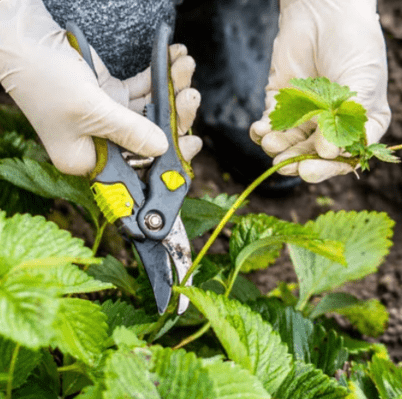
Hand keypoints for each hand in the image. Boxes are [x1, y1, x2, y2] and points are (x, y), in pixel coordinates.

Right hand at [0, 0, 201, 175]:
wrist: (22, 37)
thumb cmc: (43, 77)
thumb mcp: (90, 110)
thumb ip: (130, 131)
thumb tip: (164, 148)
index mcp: (88, 160)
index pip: (137, 170)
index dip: (167, 159)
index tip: (190, 143)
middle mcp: (100, 143)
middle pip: (150, 138)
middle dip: (175, 115)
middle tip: (190, 96)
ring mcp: (107, 118)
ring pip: (150, 111)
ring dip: (171, 89)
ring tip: (184, 66)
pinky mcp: (109, 95)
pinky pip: (141, 91)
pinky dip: (158, 77)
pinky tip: (173, 59)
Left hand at [250, 0, 390, 182]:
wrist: (325, 10)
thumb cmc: (354, 45)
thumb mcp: (363, 84)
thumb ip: (349, 120)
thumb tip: (327, 152)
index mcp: (359, 126)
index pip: (345, 158)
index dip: (328, 168)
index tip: (310, 170)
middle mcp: (332, 126)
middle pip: (315, 156)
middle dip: (299, 162)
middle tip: (285, 165)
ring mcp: (306, 115)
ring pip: (291, 144)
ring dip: (279, 148)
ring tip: (271, 143)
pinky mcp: (281, 103)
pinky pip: (271, 126)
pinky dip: (263, 132)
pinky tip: (260, 131)